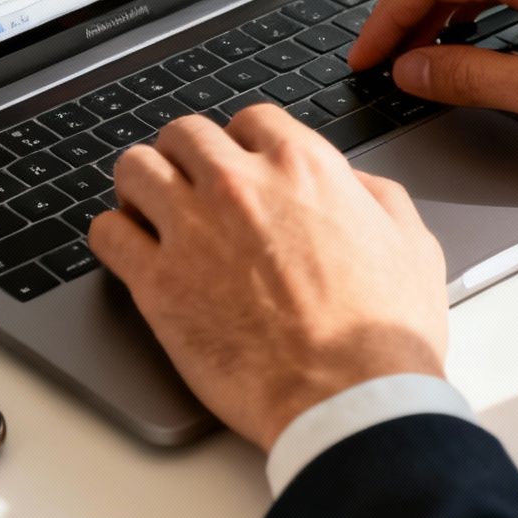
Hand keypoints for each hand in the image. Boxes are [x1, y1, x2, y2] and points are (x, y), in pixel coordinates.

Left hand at [88, 105, 449, 451]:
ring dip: (141, 184)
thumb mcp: (411, 243)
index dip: (244, 143)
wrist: (347, 397)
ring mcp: (192, 229)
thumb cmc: (382, 333)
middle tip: (190, 184)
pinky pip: (107, 233)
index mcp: (303, 167)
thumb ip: (377, 196)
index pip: (250, 120)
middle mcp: (240, 184)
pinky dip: (114, 235)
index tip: (240, 166)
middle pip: (184, 133)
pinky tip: (130, 250)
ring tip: (148, 209)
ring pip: (134, 168)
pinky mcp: (157, 283)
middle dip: (186, 156)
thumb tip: (354, 183)